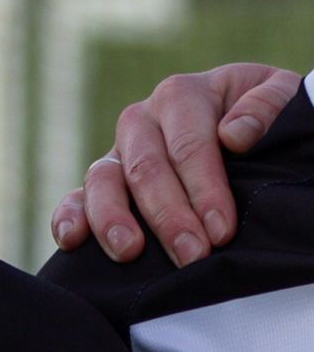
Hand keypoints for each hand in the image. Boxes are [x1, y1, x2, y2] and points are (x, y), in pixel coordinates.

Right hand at [49, 63, 300, 267]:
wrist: (245, 131)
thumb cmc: (266, 120)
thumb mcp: (282, 97)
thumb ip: (266, 106)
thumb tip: (234, 135)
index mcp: (182, 95)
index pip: (188, 145)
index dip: (204, 189)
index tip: (222, 231)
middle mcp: (142, 120)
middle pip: (145, 167)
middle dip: (168, 215)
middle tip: (193, 256)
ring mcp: (118, 152)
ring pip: (102, 180)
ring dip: (112, 217)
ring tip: (129, 252)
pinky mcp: (104, 184)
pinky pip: (76, 198)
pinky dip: (68, 216)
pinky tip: (72, 240)